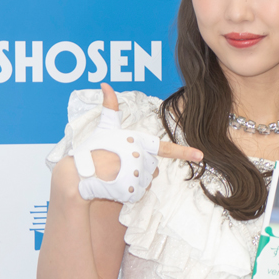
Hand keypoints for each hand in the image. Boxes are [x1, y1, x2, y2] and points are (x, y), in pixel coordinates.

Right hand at [56, 83, 202, 203]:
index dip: (184, 152)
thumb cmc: (92, 148)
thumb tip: (105, 84)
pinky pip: (138, 194)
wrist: (78, 174)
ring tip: (116, 174)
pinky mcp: (133, 191)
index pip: (166, 148)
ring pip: (146, 181)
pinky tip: (116, 185)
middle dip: (140, 167)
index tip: (200, 155)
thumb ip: (109, 107)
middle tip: (121, 163)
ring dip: (134, 180)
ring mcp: (138, 176)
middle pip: (152, 167)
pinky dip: (129, 192)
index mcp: (138, 142)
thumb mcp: (103, 127)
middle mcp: (142, 159)